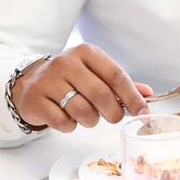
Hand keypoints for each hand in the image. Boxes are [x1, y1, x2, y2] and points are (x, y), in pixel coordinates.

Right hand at [10, 43, 152, 132]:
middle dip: (113, 113)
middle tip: (114, 117)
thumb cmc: (70, 79)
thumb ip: (119, 84)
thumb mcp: (94, 73)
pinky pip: (63, 122)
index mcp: (87, 52)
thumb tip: (148, 94)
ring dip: (90, 120)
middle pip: (101, 95)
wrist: (31, 83)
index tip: (143, 114)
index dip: (133, 98)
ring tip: (87, 116)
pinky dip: (70, 126)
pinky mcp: (36, 99)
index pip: (116, 76)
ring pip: (82, 111)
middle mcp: (67, 63)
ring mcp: (49, 80)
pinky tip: (68, 118)